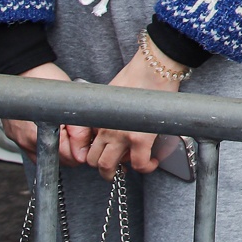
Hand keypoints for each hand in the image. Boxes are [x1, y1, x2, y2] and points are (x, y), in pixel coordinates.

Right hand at [2, 62, 77, 162]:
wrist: (25, 69)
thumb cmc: (46, 81)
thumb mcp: (70, 102)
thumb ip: (79, 129)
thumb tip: (83, 153)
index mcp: (39, 134)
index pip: (68, 158)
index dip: (83, 149)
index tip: (89, 138)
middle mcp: (26, 141)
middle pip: (58, 160)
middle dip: (73, 149)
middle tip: (80, 131)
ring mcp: (19, 140)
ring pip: (48, 156)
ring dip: (61, 148)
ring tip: (67, 129)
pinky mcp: (16, 136)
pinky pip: (35, 151)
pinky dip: (48, 145)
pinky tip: (54, 131)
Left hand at [84, 51, 183, 179]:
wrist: (154, 67)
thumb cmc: (139, 74)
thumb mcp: (114, 93)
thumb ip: (112, 110)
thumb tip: (120, 117)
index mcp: (99, 118)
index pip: (87, 144)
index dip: (96, 152)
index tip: (107, 153)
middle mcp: (105, 128)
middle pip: (92, 159)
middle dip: (103, 168)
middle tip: (116, 167)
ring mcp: (121, 135)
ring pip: (107, 166)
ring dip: (117, 173)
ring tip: (132, 168)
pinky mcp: (141, 138)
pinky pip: (138, 163)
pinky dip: (144, 167)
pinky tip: (151, 162)